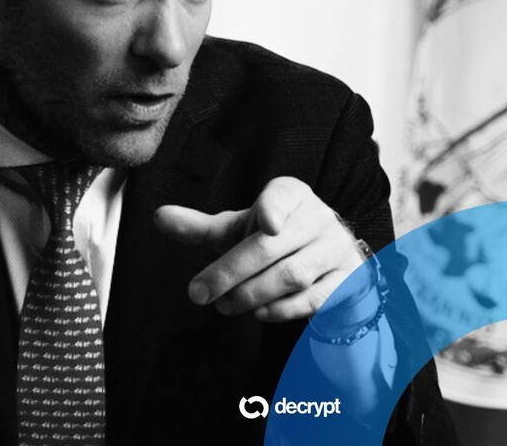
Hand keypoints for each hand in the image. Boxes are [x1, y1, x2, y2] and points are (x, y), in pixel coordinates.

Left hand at [154, 176, 365, 322]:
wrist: (327, 270)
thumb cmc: (273, 245)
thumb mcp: (239, 232)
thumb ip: (201, 228)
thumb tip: (159, 217)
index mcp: (293, 196)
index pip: (284, 194)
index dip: (275, 207)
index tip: (267, 224)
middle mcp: (319, 218)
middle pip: (272, 244)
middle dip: (231, 270)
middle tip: (198, 293)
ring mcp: (337, 250)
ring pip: (292, 274)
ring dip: (252, 293)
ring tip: (224, 305)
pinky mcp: (347, 282)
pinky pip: (314, 299)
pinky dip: (283, 309)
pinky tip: (260, 313)